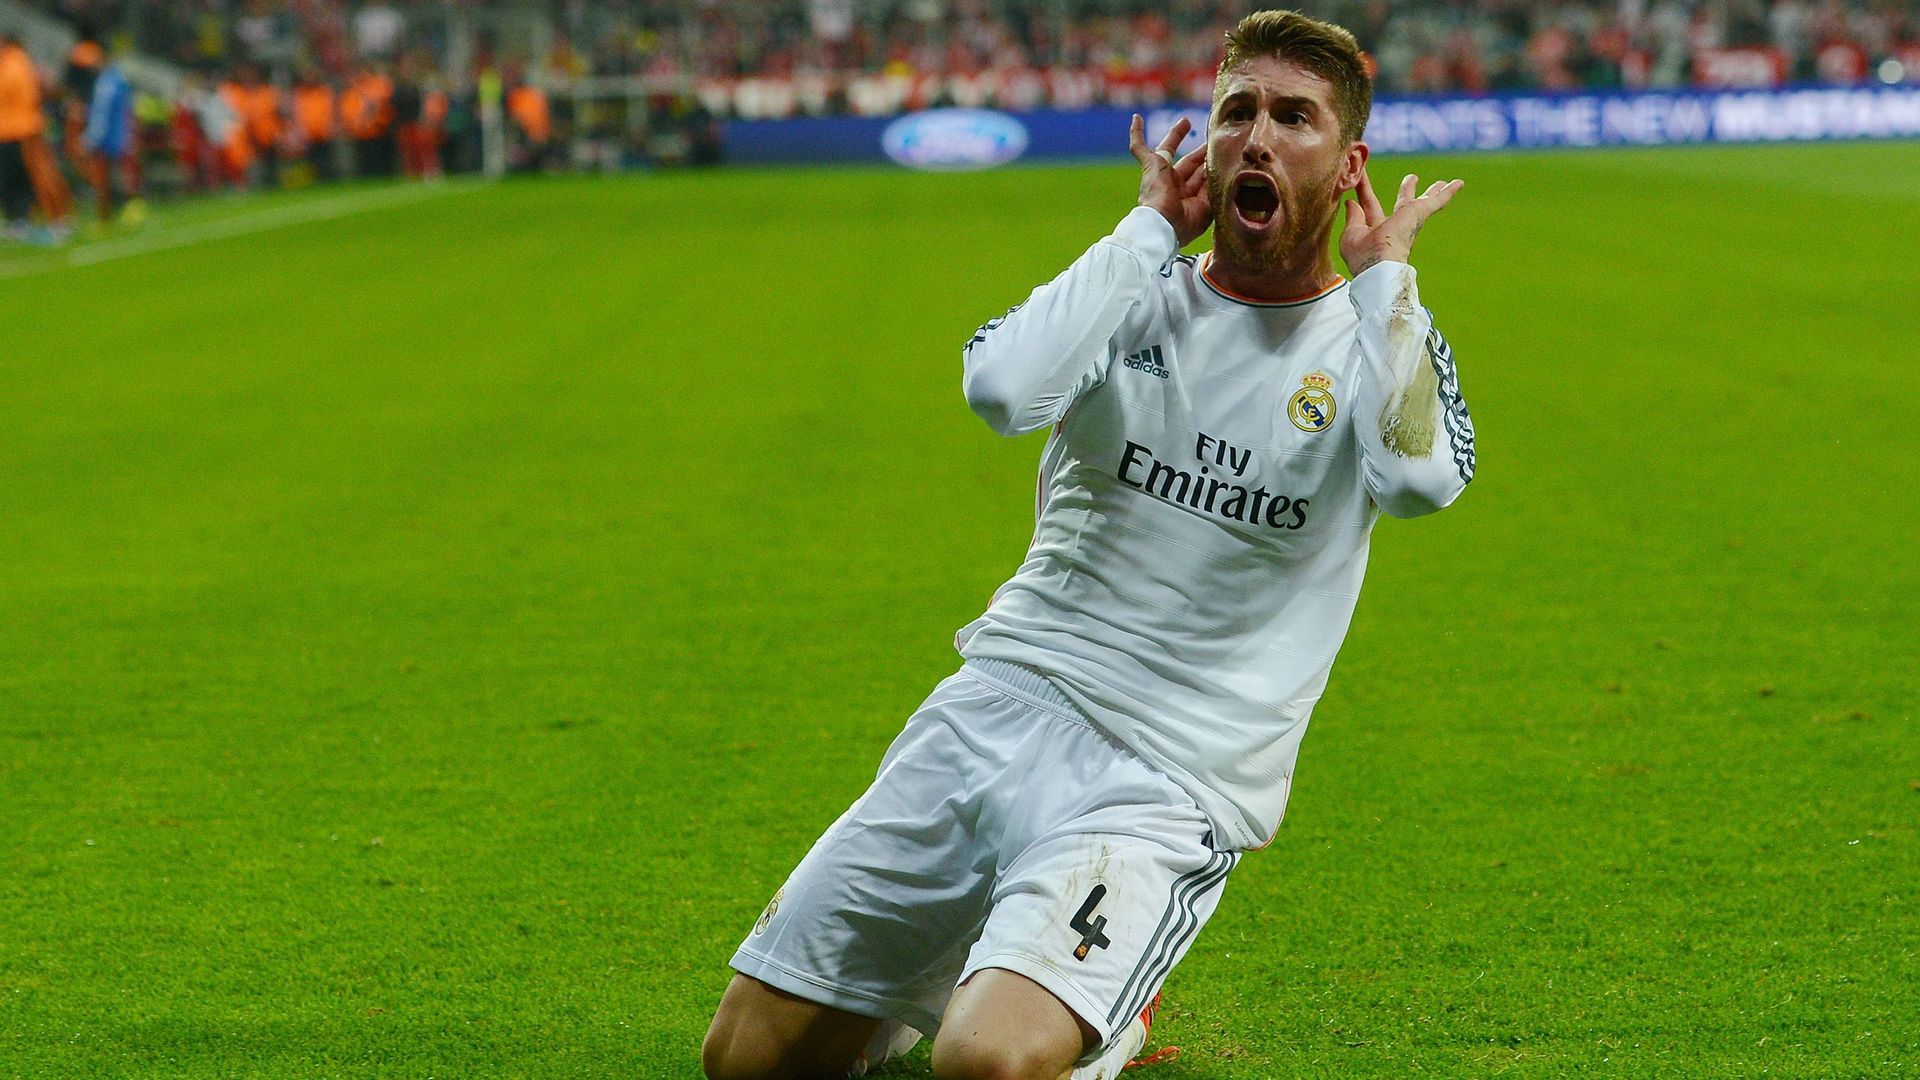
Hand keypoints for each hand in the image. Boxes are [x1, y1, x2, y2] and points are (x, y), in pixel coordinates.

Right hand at [1128, 114, 1210, 247]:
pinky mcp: (1150, 166)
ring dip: (1176, 135)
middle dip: (1200, 153)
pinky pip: (1139, 147)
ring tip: (1185, 121)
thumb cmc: (1186, 221)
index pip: (1203, 180)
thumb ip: (1216, 187)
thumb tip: (1225, 169)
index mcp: (1188, 200)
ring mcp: (1161, 175)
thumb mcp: (1209, 205)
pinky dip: (1136, 133)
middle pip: (1190, 164)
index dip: (1212, 169)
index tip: (1223, 158)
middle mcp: (1174, 186)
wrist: (1162, 224)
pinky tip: (1136, 118)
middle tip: (1210, 140)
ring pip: (1168, 149)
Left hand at [1340, 171, 1463, 276]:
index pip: (1370, 205)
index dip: (1365, 190)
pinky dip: (1448, 192)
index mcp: (1376, 232)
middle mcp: (1395, 226)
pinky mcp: (1419, 214)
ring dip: (1432, 192)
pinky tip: (1459, 183)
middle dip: (1407, 191)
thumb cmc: (1363, 256)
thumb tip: (1351, 201)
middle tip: (1412, 177)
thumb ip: (1353, 217)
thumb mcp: (1351, 234)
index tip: (1360, 176)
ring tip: (1442, 182)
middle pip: (1403, 204)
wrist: (1380, 266)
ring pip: (1423, 202)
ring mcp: (1409, 221)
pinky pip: (1436, 201)